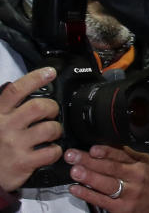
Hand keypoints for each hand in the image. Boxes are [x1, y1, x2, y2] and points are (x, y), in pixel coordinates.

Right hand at [0, 67, 62, 191]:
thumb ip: (9, 106)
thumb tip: (28, 85)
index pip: (16, 91)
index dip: (35, 78)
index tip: (50, 73)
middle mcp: (5, 127)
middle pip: (39, 107)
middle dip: (52, 108)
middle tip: (51, 114)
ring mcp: (14, 145)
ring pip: (49, 128)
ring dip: (56, 130)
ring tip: (51, 133)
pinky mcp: (23, 163)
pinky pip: (51, 151)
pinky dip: (56, 150)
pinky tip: (50, 150)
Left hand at [65, 145, 148, 212]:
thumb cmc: (146, 180)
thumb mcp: (143, 162)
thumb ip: (127, 154)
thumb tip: (106, 142)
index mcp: (140, 164)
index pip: (121, 156)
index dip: (106, 152)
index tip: (92, 148)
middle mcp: (135, 178)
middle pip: (111, 169)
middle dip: (90, 161)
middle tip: (73, 156)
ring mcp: (128, 194)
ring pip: (106, 185)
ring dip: (89, 177)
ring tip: (75, 171)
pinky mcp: (120, 208)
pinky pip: (101, 201)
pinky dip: (87, 194)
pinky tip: (76, 188)